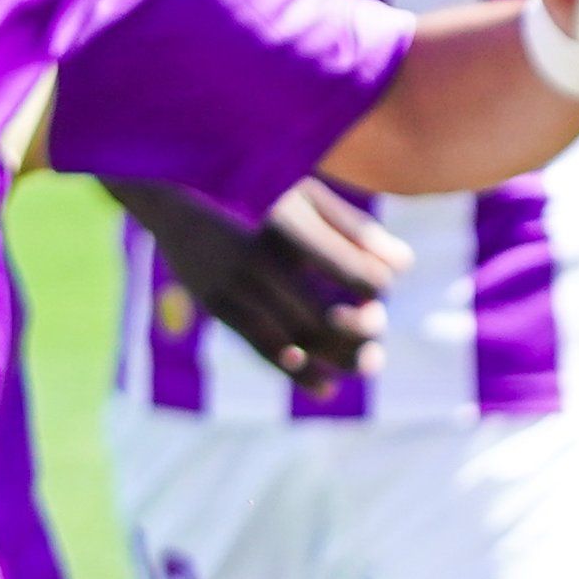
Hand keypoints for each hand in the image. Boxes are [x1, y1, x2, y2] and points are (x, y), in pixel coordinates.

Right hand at [116, 178, 410, 381]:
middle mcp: (258, 259)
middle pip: (319, 312)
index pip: (345, 267)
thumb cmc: (252, 190)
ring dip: (332, 360)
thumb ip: (354, 228)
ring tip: (366, 370)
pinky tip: (324, 387)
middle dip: (357, 333)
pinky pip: (257, 345)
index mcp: (284, 225)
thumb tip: (404, 265)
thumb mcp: (303, 193)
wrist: (174, 195)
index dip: (372, 286)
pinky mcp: (216, 306)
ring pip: (290, 336)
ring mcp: (232, 286)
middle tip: (379, 347)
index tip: (382, 293)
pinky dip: (294, 370)